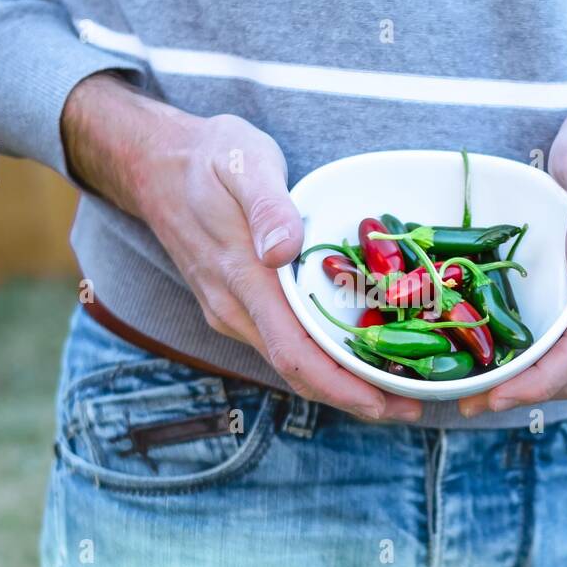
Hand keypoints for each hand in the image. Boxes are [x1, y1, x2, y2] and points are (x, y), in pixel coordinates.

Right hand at [62, 73, 422, 422]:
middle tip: (412, 409)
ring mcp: (232, 311)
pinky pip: (283, 345)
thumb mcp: (242, 161)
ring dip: (340, 385)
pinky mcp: (237, 305)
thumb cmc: (209, 157)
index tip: (383, 404)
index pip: (293, 353)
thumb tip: (282, 249)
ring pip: (291, 364)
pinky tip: (355, 358)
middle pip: (298, 373)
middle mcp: (234, 308)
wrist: (154, 163)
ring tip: (396, 393)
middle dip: (354, 397)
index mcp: (243, 279)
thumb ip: (265, 205)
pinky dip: (322, 362)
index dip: (340, 386)